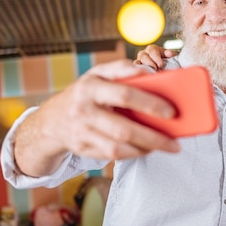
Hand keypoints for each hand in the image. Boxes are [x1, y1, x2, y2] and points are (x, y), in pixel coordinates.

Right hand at [13, 59, 179, 176]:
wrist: (51, 120)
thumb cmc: (84, 93)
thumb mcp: (97, 74)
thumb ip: (121, 69)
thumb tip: (149, 72)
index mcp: (90, 88)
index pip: (124, 95)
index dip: (149, 104)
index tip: (171, 112)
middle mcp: (83, 111)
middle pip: (123, 129)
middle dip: (153, 137)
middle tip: (175, 143)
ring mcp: (81, 133)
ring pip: (118, 148)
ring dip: (145, 149)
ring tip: (164, 146)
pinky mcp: (82, 149)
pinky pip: (112, 156)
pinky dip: (132, 154)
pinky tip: (146, 149)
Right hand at [134, 44, 176, 69]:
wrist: (164, 67)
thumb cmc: (166, 60)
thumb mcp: (170, 56)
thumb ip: (170, 54)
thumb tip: (169, 53)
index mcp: (152, 49)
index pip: (152, 51)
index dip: (156, 58)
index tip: (161, 65)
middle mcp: (144, 53)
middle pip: (144, 56)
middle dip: (150, 63)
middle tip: (156, 69)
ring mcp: (138, 60)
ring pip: (137, 62)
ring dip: (143, 68)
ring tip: (150, 73)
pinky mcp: (136, 68)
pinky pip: (134, 69)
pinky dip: (137, 72)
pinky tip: (143, 75)